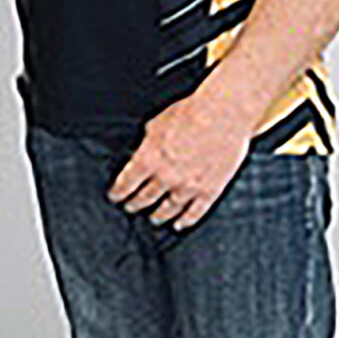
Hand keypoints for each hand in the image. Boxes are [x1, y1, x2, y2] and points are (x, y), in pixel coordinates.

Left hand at [110, 89, 255, 229]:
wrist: (223, 115)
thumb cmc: (190, 112)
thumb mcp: (155, 124)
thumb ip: (146, 143)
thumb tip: (141, 152)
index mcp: (148, 159)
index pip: (126, 184)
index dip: (118, 193)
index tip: (115, 197)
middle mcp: (166, 177)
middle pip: (145, 198)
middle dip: (135, 204)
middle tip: (131, 207)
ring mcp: (188, 186)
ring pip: (168, 209)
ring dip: (158, 216)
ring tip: (153, 218)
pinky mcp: (210, 190)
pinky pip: (195, 213)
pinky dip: (185, 221)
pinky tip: (179, 224)